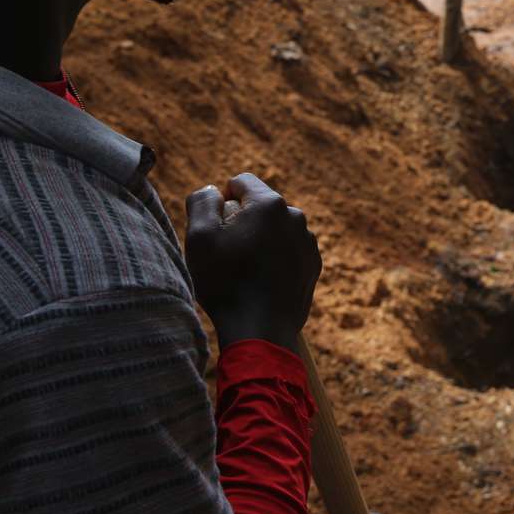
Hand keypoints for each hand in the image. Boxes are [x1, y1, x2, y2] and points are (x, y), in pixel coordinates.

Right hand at [184, 173, 320, 349]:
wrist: (260, 331)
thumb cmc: (226, 282)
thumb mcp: (200, 237)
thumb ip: (202, 201)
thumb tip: (213, 190)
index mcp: (269, 203)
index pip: (240, 182)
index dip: (222, 201)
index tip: (216, 229)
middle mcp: (295, 216)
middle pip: (259, 206)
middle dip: (242, 221)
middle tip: (228, 253)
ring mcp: (308, 241)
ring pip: (274, 228)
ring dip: (260, 240)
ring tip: (245, 270)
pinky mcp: (313, 264)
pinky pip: (288, 249)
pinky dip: (275, 258)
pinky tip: (262, 281)